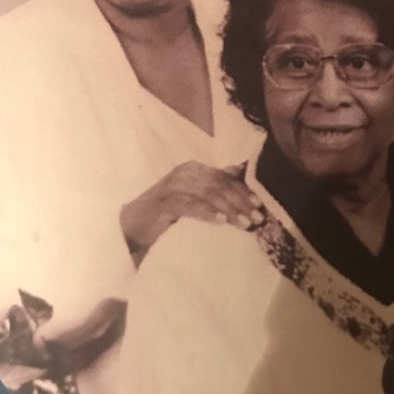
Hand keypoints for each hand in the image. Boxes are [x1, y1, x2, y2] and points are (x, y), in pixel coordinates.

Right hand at [120, 161, 264, 256]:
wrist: (134, 224)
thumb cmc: (168, 210)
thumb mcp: (194, 195)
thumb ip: (214, 183)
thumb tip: (238, 170)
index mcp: (194, 169)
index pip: (224, 177)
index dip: (243, 190)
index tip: (260, 205)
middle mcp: (185, 172)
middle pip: (219, 185)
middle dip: (240, 202)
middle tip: (256, 219)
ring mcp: (173, 186)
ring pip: (208, 195)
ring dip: (229, 210)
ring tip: (244, 224)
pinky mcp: (164, 202)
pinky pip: (190, 207)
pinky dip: (207, 213)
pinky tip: (221, 222)